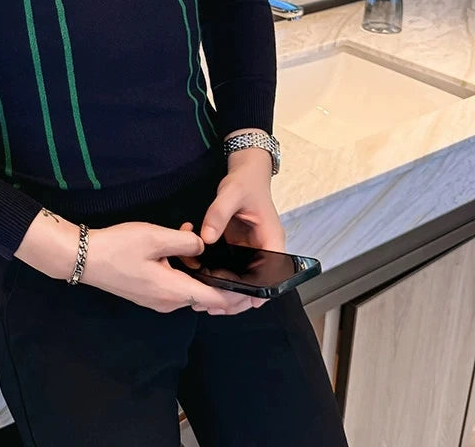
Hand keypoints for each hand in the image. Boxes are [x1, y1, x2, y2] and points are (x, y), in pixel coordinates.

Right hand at [80, 221, 254, 315]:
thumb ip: (185, 241)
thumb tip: (203, 246)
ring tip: (203, 246)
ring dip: (201, 272)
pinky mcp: (147, 293)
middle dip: (223, 283)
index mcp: (174, 291)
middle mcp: (168, 302)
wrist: (83, 258)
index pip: (216, 301)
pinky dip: (185, 272)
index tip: (255, 288)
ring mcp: (156, 300)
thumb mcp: (156, 237)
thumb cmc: (119, 247)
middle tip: (238, 265)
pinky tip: (180, 249)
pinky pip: (175, 286)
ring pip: (189, 290)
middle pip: (205, 298)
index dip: (238, 296)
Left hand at [198, 146, 285, 306]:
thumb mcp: (231, 193)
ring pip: (246, 279)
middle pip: (259, 283)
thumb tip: (206, 238)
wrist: (247, 173)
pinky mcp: (241, 248)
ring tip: (206, 302)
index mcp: (272, 238)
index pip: (273, 272)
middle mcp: (265, 248)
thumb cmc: (245, 182)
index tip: (245, 303)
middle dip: (239, 298)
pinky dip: (222, 278)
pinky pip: (234, 268)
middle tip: (214, 307)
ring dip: (229, 292)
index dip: (262, 290)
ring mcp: (253, 250)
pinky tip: (205, 284)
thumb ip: (218, 214)